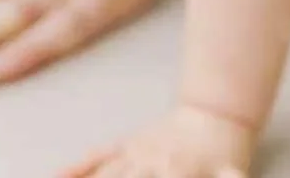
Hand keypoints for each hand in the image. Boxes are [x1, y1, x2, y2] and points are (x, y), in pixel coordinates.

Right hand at [60, 103, 258, 177]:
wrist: (217, 117)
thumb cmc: (224, 155)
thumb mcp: (232, 175)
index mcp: (174, 170)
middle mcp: (150, 162)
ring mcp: (134, 153)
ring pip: (104, 174)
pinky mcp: (127, 146)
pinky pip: (97, 158)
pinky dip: (76, 169)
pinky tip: (56, 176)